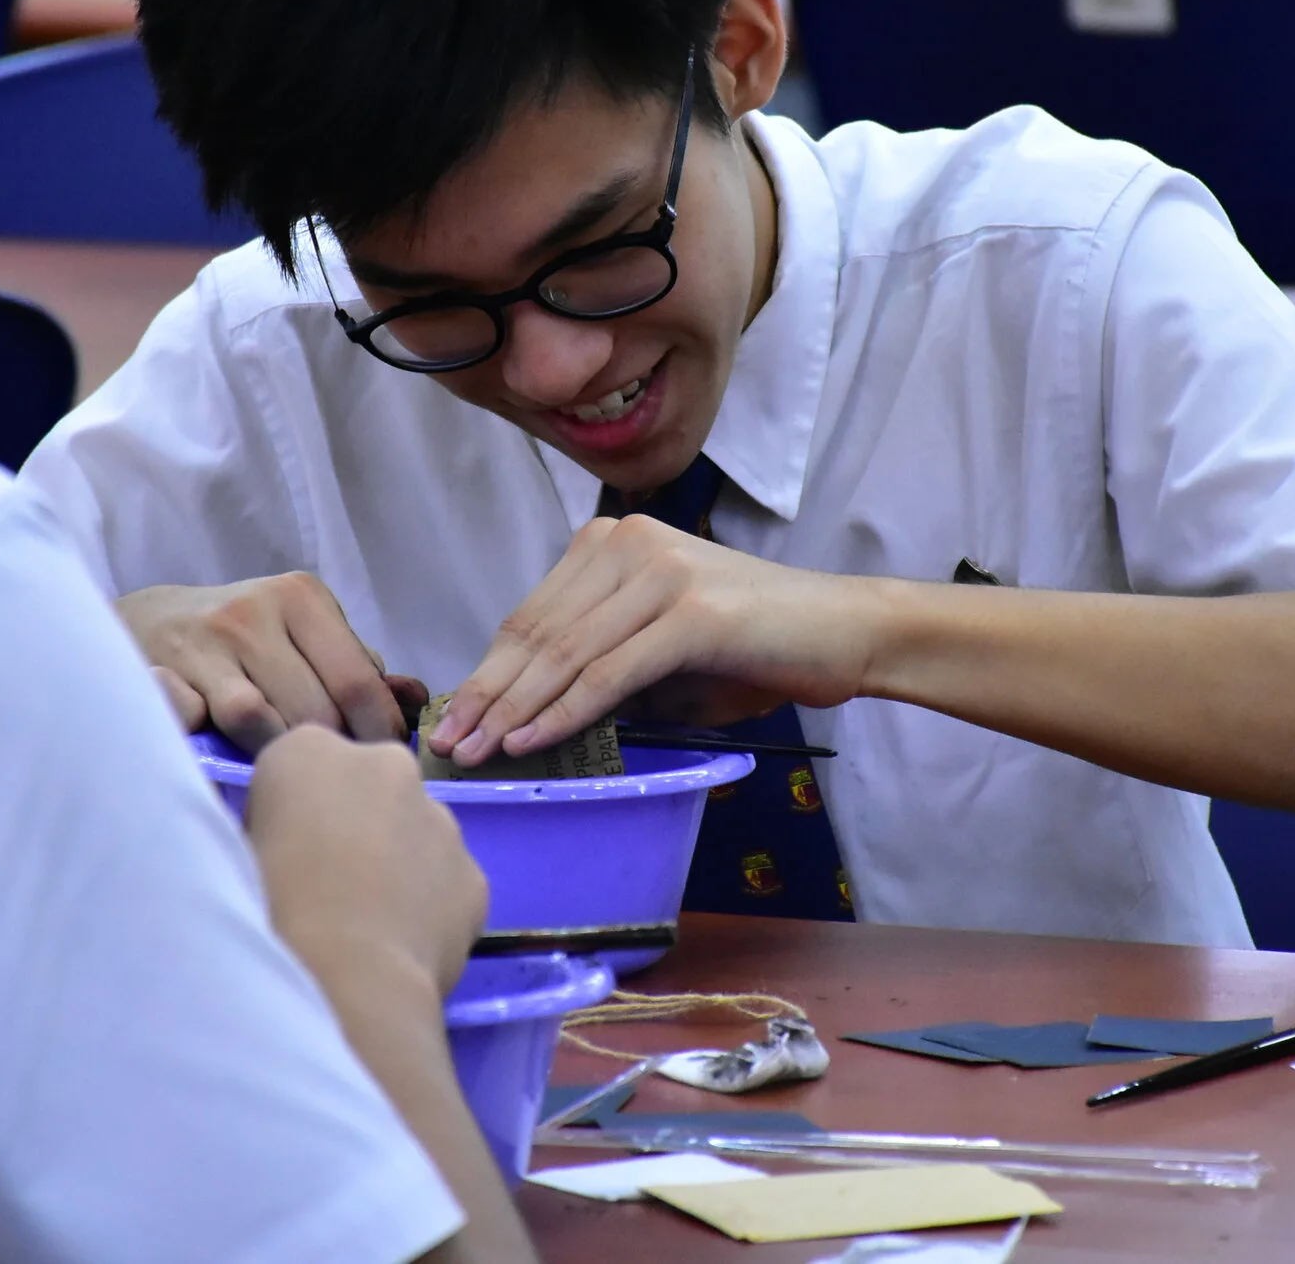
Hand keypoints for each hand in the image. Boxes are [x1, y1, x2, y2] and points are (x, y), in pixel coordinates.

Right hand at [116, 575, 425, 748]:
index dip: (377, 733)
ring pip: (261, 722)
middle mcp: (255, 611)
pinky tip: (231, 757)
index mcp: (302, 597)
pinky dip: (221, 747)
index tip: (381, 763)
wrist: (151, 620)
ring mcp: (206, 642)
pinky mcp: (162, 671)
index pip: (357, 681)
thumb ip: (357, 666)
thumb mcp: (303, 632)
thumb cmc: (246, 636)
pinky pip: (207, 726)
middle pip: (314, 709)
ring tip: (287, 774)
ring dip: (277, 756)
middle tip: (335, 780)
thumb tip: (414, 699)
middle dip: (330, 753)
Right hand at [246, 726, 487, 994]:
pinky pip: (446, 884)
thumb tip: (292, 846)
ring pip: (416, 833)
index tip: (281, 856)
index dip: (290, 814)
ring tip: (369, 925)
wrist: (343, 974)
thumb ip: (272, 828)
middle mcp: (386, 764)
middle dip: (356, 825)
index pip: (300, 768)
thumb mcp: (239, 852)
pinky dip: (429, 907)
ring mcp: (441, 818)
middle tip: (331, 887)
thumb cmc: (267, 910)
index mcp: (310, 751)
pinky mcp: (474, 873)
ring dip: (398, 863)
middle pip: (369, 788)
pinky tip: (403, 946)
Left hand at [430, 515, 872, 767]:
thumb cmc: (756, 648)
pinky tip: (532, 741)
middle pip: (537, 632)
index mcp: (612, 540)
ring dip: (515, 711)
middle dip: (488, 696)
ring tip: (479, 753)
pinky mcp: (690, 611)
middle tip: (449, 747)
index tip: (453, 719)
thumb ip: (600, 665)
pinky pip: (610, 671)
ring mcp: (660, 572)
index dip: (487, 673)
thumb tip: (528, 716)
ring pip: (565, 653)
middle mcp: (628, 542)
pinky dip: (565, 711)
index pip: (531, 615)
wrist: (845, 632)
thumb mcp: (660, 652)